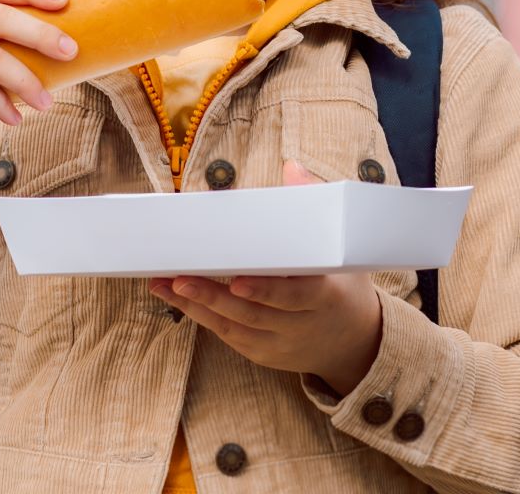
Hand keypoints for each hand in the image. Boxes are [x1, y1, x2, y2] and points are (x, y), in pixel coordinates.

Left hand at [150, 162, 383, 395]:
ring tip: (164, 283)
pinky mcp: (263, 352)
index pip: (295, 296)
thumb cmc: (342, 282)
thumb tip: (291, 167)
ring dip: (197, 305)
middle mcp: (302, 325)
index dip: (266, 291)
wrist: (355, 341)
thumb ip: (315, 206)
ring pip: (235, 326)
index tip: (238, 281)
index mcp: (326, 296)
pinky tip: (176, 296)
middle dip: (214, 296)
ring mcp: (281, 343)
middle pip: (255, 313)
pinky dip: (201, 316)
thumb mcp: (341, 247)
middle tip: (180, 277)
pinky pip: (229, 335)